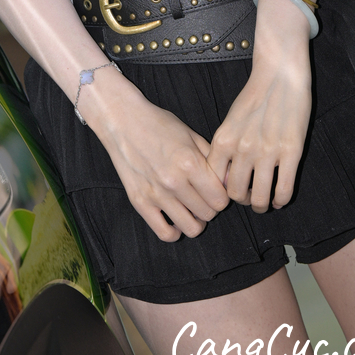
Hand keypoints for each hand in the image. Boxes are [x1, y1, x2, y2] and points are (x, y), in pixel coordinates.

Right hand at [84, 76, 229, 241]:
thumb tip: (231, 180)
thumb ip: (213, 159)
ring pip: (191, 228)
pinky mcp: (140, 202)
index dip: (221, 196)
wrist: (123, 121)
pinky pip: (164, 233)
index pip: (220, 199)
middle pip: (208, 214)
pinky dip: (175, 231)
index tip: (215, 189)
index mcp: (190, 163)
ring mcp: (155, 194)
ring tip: (191, 208)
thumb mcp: (191, 135)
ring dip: (196, 220)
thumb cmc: (159, 124)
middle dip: (210, 206)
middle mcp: (174, 181)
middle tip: (203, 196)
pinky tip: (176, 218)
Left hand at [207, 35, 311, 213]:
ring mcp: (268, 152)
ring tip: (265, 202)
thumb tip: (225, 179)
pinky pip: (284, 190)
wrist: (280, 75)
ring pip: (259, 198)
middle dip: (241, 201)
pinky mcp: (291, 152)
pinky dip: (281, 200)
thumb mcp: (230, 120)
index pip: (214, 181)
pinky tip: (280, 197)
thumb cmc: (254, 96)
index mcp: (224, 139)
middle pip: (235, 194)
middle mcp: (243, 148)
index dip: (221, 192)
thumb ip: (226, 148)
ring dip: (261, 205)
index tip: (230, 191)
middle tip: (249, 198)